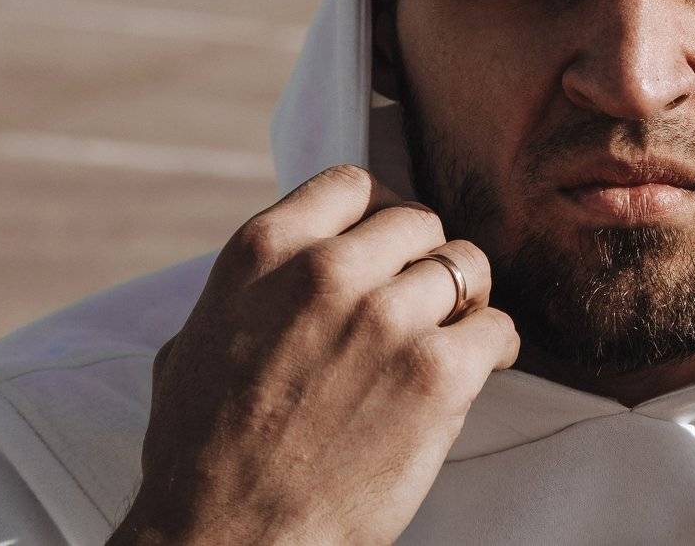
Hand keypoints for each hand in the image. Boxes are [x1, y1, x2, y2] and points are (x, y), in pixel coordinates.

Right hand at [110, 165, 518, 545]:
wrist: (226, 542)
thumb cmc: (203, 456)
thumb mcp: (196, 339)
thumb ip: (254, 288)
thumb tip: (294, 262)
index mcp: (263, 253)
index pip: (351, 185)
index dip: (379, 213)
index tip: (388, 245)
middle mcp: (327, 272)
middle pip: (417, 221)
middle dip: (425, 258)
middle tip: (425, 299)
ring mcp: (386, 319)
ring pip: (466, 264)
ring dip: (466, 299)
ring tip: (456, 331)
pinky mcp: (436, 372)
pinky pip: (497, 327)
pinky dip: (496, 347)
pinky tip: (482, 366)